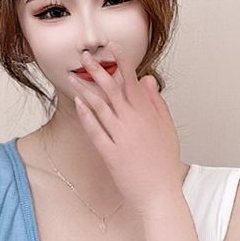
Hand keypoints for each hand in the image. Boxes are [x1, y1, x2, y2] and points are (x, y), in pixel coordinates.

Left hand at [71, 49, 183, 212]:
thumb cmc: (164, 163)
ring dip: (85, 88)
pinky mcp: (110, 152)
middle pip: (112, 89)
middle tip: (85, 56)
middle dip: (97, 69)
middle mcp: (134, 122)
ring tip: (73, 76)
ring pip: (100, 106)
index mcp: (148, 114)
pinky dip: (86, 115)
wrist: (160, 193)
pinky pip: (95, 130)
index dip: (121, 61)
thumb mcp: (166, 128)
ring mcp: (121, 136)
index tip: (111, 47)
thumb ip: (156, 102)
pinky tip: (78, 102)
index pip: (132, 80)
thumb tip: (147, 79)